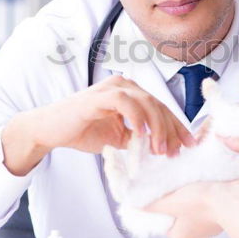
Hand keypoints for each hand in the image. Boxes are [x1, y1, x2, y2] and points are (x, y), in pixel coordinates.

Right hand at [2, 75, 194, 174]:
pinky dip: (137, 117)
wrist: (49, 130)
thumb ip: (139, 138)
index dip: (177, 126)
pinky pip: (125, 102)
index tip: (189, 145)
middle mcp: (124, 85)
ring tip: (161, 150)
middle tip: (177, 151)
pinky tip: (142, 135)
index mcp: (131, 93)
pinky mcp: (98, 96)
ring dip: (157, 127)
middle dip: (172, 129)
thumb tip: (163, 148)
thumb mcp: (118, 138)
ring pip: (146, 102)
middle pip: (158, 104)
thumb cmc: (82, 131)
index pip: (161, 108)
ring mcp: (111, 88)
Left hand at [144, 181, 238, 237]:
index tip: (160, 194)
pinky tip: (203, 184)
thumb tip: (136, 206)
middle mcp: (196, 235)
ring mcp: (210, 225)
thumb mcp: (171, 201)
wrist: (234, 197)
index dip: (160, 206)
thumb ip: (152, 205)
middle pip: (177, 214)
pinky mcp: (221, 213)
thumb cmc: (204, 203)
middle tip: (175, 186)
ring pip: (192, 208)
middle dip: (176, 199)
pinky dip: (204, 194)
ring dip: (190, 195)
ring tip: (189, 183)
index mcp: (181, 236)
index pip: (163, 221)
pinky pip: (207, 203)